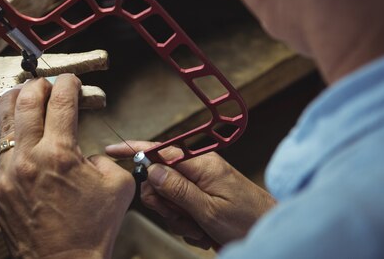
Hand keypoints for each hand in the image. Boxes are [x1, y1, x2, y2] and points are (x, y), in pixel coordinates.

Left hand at [0, 74, 134, 258]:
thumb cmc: (92, 230)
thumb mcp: (117, 185)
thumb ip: (105, 156)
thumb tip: (87, 151)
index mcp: (60, 154)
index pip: (61, 101)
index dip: (68, 83)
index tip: (71, 80)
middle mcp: (28, 159)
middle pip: (25, 101)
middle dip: (38, 85)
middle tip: (47, 84)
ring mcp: (7, 175)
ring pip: (4, 124)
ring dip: (17, 104)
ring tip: (25, 97)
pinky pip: (2, 156)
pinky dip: (16, 144)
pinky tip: (26, 145)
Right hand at [106, 141, 275, 249]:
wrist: (270, 233)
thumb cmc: (248, 221)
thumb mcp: (209, 209)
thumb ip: (177, 189)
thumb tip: (151, 169)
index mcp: (202, 164)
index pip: (160, 151)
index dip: (135, 151)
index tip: (113, 151)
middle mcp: (200, 170)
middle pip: (161, 180)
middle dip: (166, 204)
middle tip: (182, 218)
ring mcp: (202, 185)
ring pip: (170, 199)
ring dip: (180, 219)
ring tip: (201, 229)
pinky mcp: (204, 199)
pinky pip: (182, 210)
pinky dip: (189, 225)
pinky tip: (205, 232)